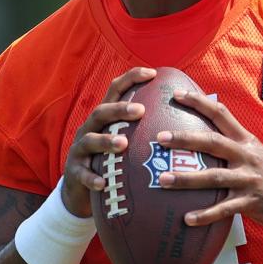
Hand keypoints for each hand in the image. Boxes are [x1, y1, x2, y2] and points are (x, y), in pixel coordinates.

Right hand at [60, 67, 154, 217]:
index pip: (116, 90)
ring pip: (90, 140)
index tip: (153, 73)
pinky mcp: (74, 172)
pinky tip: (103, 183)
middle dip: (119, 109)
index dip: (132, 78)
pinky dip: (91, 177)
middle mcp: (91, 128)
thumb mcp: (128, 140)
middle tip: (140, 110)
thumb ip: (147, 127)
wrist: (82, 190)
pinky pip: (81, 174)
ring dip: (106, 140)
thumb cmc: (113, 160)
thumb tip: (188, 116)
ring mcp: (80, 149)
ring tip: (123, 144)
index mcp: (106, 117)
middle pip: (101, 111)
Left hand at [156, 90, 262, 229]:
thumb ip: (233, 143)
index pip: (222, 114)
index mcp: (246, 141)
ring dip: (186, 179)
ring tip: (163, 179)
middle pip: (212, 143)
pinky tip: (187, 219)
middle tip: (160, 138)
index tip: (178, 95)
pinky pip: (224, 209)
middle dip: (185, 139)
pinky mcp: (250, 202)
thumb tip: (202, 136)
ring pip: (213, 177)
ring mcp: (248, 179)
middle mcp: (246, 156)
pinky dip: (205, 215)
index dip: (200, 102)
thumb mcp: (256, 152)